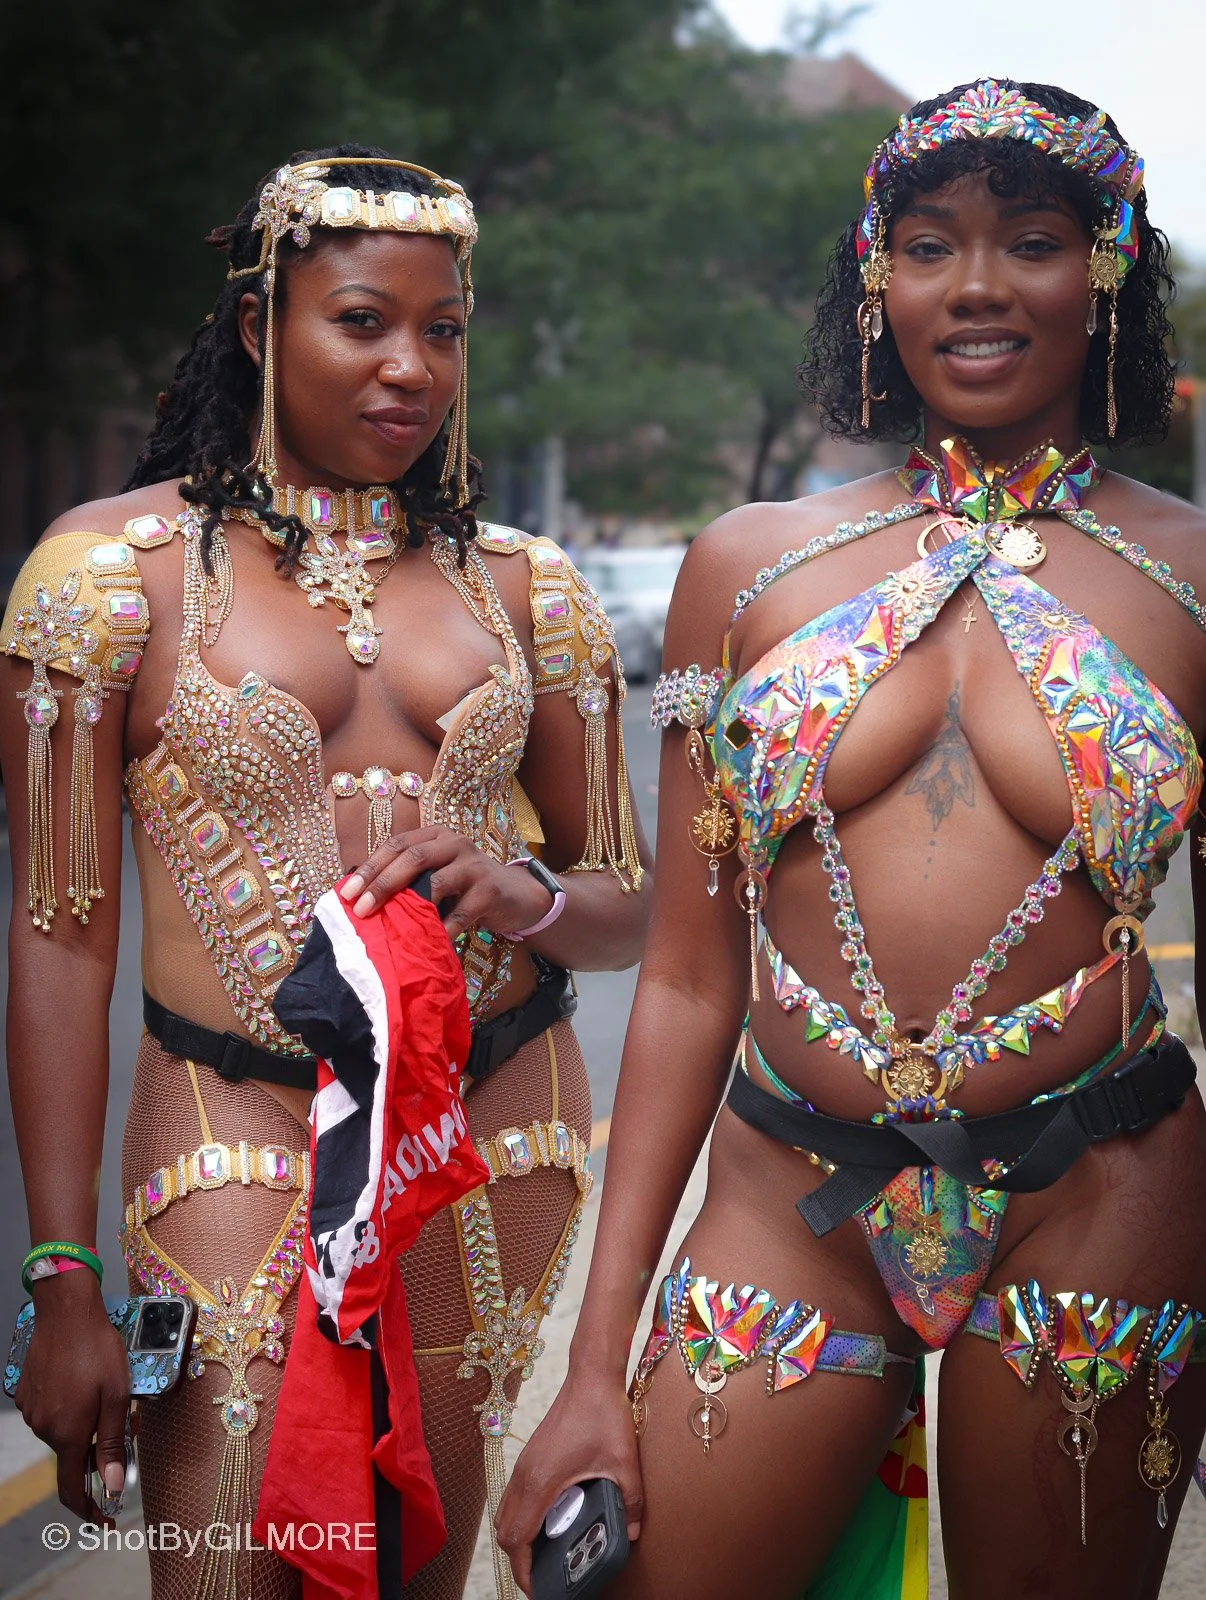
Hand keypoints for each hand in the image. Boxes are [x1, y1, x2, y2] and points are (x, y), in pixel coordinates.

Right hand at [15, 1272, 130, 1521]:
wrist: (66, 1311)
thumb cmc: (97, 1349)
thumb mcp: (117, 1395)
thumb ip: (113, 1442)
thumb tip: (112, 1486)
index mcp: (68, 1433)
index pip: (72, 1489)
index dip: (88, 1509)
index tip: (104, 1519)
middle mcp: (44, 1428)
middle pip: (74, 1454)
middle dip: (98, 1447)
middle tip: (125, 1419)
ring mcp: (33, 1411)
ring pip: (64, 1431)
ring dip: (85, 1422)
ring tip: (104, 1390)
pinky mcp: (27, 1394)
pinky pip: (53, 1412)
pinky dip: (71, 1406)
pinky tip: (83, 1380)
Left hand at [339, 826, 554, 937]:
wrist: (516, 895)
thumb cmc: (465, 888)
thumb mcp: (437, 875)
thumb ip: (409, 880)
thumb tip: (361, 900)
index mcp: (435, 836)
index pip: (396, 845)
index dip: (370, 868)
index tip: (347, 893)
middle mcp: (454, 843)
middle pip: (413, 857)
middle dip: (383, 883)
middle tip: (361, 910)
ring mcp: (474, 865)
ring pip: (435, 881)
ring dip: (410, 906)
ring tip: (389, 927)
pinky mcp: (489, 890)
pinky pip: (459, 913)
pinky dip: (441, 929)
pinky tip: (427, 942)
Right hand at [495, 1368, 643, 1596]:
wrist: (591, 1375)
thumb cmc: (603, 1413)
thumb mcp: (624, 1462)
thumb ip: (630, 1502)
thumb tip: (631, 1534)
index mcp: (541, 1481)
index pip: (517, 1538)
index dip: (524, 1570)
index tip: (539, 1589)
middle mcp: (525, 1475)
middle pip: (504, 1531)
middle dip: (519, 1560)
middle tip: (544, 1577)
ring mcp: (525, 1464)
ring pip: (506, 1513)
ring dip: (519, 1538)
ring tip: (545, 1556)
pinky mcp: (531, 1456)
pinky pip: (515, 1496)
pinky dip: (523, 1517)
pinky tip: (550, 1521)